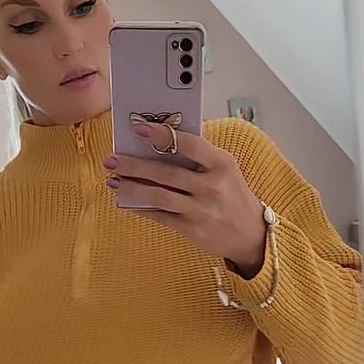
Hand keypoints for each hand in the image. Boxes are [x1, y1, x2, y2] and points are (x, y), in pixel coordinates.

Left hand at [104, 121, 266, 276]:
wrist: (251, 235)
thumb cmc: (233, 195)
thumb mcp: (226, 169)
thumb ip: (200, 156)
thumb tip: (161, 140)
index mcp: (222, 164)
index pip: (190, 145)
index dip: (163, 135)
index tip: (141, 128)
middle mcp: (212, 187)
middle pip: (166, 173)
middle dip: (134, 166)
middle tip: (112, 160)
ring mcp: (201, 210)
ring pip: (159, 196)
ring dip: (132, 187)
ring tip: (113, 180)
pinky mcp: (192, 230)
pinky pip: (160, 216)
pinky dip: (141, 207)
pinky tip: (126, 201)